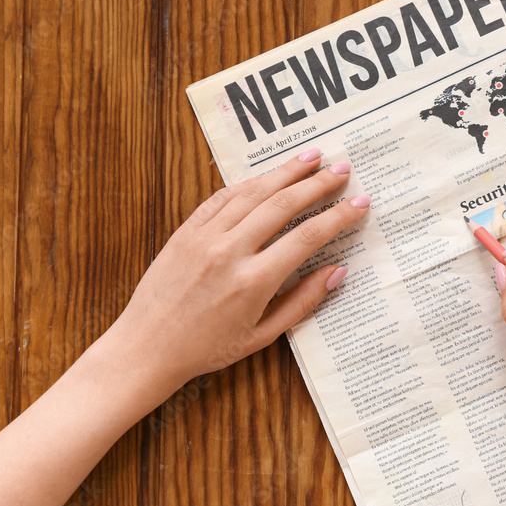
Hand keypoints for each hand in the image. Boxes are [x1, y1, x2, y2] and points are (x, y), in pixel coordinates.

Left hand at [105, 151, 369, 391]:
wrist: (146, 347)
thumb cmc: (207, 348)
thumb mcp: (262, 336)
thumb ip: (303, 302)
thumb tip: (337, 272)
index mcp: (253, 283)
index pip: (307, 238)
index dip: (338, 216)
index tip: (359, 202)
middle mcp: (229, 252)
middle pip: (283, 204)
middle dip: (317, 183)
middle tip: (342, 168)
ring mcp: (204, 237)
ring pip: (253, 192)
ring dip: (285, 171)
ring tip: (311, 156)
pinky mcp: (186, 231)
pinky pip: (221, 197)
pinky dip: (248, 183)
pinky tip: (267, 174)